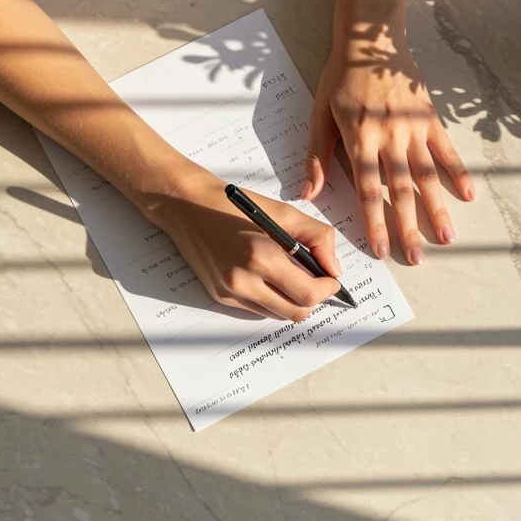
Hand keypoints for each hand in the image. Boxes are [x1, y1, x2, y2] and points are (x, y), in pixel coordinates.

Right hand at [150, 168, 344, 321]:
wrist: (187, 207)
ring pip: (278, 315)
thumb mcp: (283, 212)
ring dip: (291, 301)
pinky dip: (271, 299)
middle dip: (313, 300)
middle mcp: (245, 281)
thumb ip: (317, 238)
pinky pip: (257, 310)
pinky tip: (267, 278)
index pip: (308, 294)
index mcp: (262, 257)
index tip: (331, 280)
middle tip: (316, 282)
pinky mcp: (221, 297)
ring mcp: (231, 293)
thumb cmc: (234, 205)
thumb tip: (334, 269)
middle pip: (296, 313)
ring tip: (290, 276)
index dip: (327, 290)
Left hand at [303, 41, 475, 264]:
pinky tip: (469, 195)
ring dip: (437, 209)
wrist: (370, 36)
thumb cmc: (340, 77)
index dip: (374, 222)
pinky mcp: (429, 117)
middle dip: (408, 228)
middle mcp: (388, 137)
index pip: (367, 191)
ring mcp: (412, 128)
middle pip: (400, 191)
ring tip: (447, 238)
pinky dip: (458, 172)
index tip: (381, 250)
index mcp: (358, 140)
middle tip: (416, 259)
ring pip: (426, 176)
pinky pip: (446, 150)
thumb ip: (316, 156)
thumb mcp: (319, 114)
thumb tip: (307, 194)